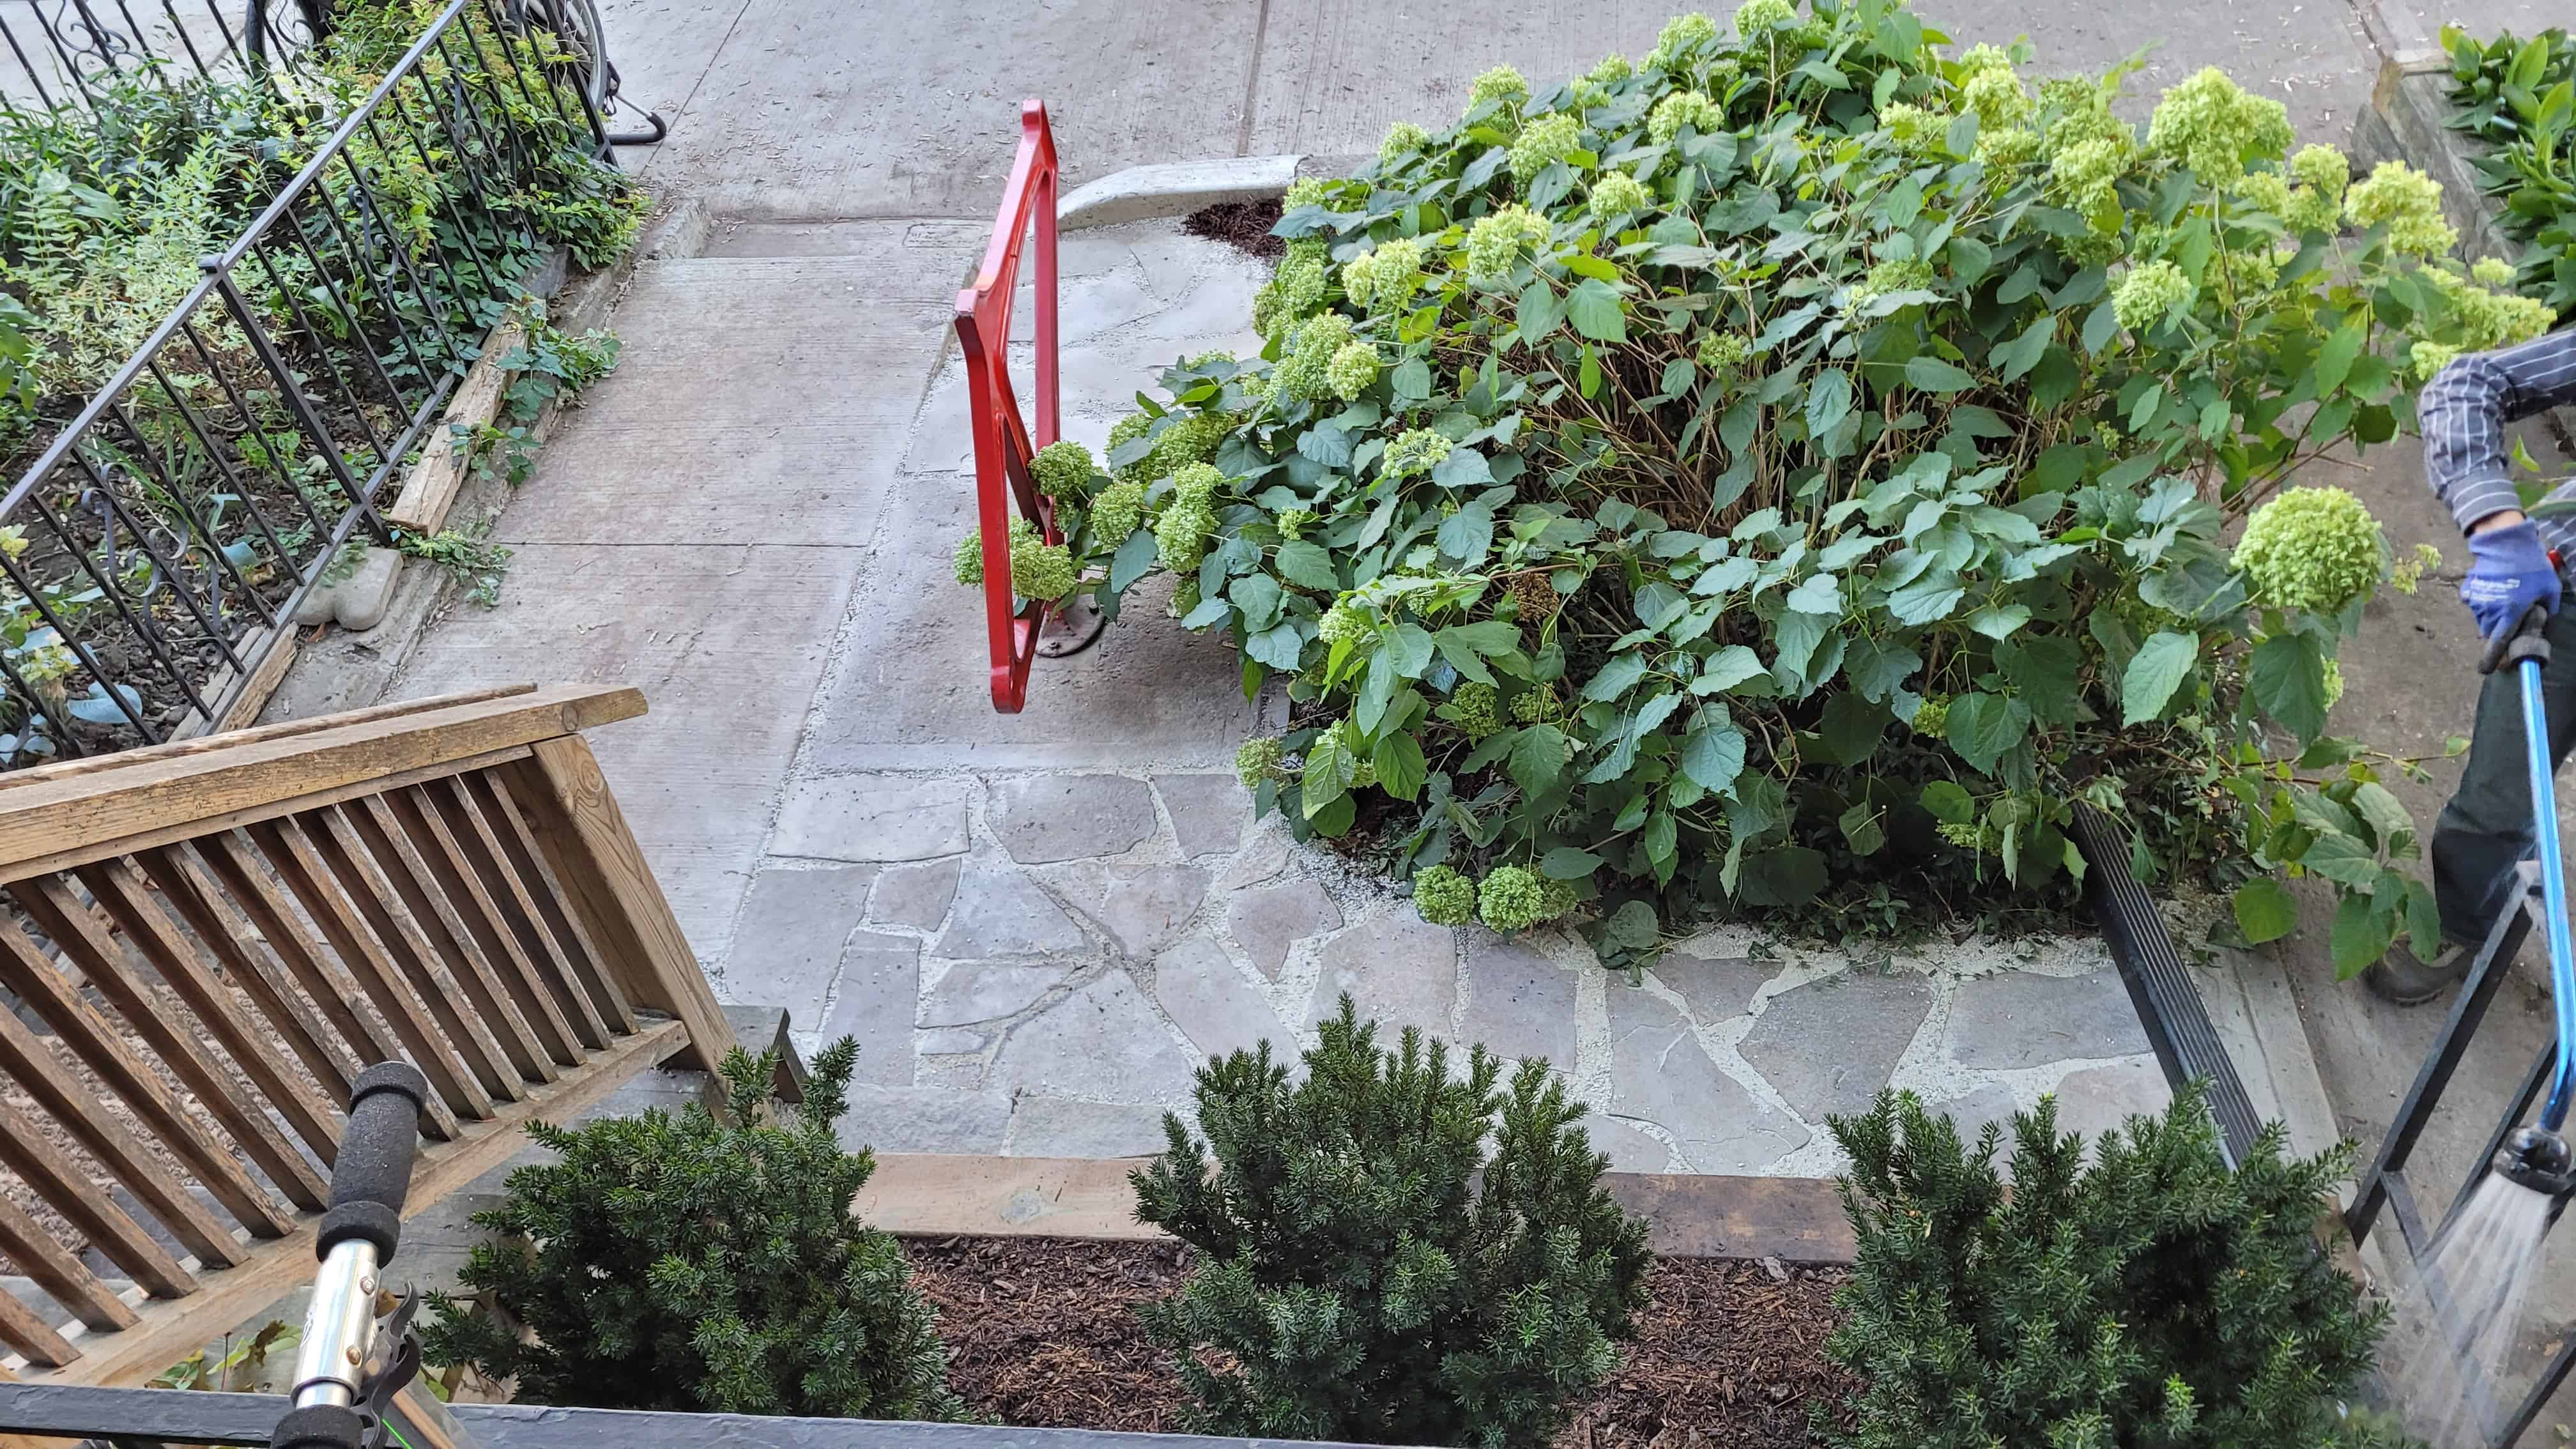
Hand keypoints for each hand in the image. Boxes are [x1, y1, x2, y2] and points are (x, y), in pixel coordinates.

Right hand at [2462, 518, 2560, 641]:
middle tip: (2507, 620)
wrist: (2507, 544)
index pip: (2499, 641)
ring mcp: (2476, 601)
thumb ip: (2549, 607)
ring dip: (2489, 616)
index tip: (2499, 656)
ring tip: (2501, 603)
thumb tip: (2545, 616)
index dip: (2498, 650)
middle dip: (2495, 630)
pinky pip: (2473, 603)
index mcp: (2509, 614)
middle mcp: (2490, 611)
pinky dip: (2480, 602)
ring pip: (2480, 618)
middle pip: (2487, 631)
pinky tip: (2491, 592)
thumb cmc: (2531, 567)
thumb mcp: (2550, 588)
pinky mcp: (2469, 590)